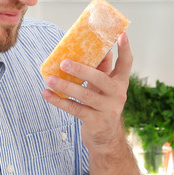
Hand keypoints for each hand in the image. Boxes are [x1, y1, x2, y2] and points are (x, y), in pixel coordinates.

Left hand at [42, 32, 132, 151]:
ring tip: (50, 79)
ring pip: (85, 95)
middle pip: (100, 78)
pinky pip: (75, 109)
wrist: (105, 139)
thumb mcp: (104, 88)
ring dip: (65, 86)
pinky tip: (47, 94)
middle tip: (64, 63)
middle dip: (81, 70)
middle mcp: (118, 95)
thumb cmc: (102, 106)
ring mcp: (108, 109)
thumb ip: (102, 70)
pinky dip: (59, 101)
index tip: (121, 35)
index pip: (126, 64)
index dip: (125, 49)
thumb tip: (97, 49)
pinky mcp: (96, 121)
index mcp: (120, 83)